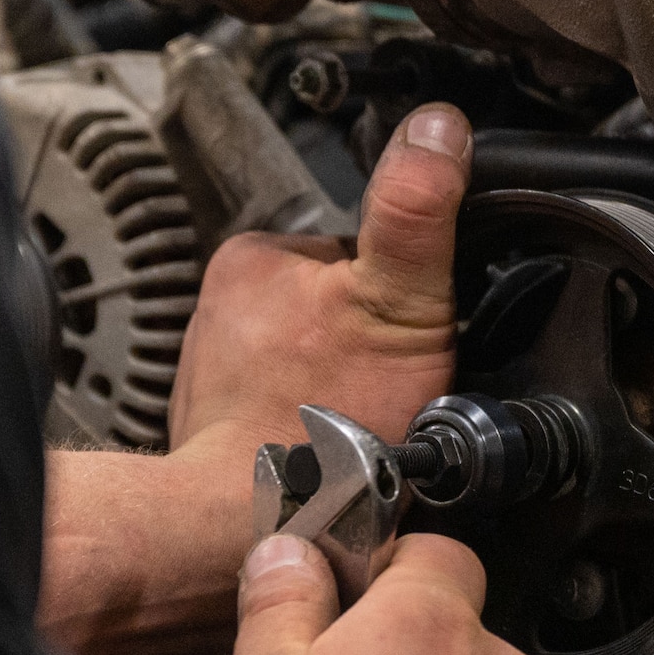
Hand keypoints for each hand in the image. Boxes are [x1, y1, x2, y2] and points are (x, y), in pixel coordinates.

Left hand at [168, 102, 472, 453]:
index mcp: (256, 257)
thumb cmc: (326, 430)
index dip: (401, 290)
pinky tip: (336, 448)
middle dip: (368, 339)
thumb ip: (416, 212)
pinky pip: (291, 407)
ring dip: (345, 386)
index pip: (354, 247)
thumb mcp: (399, 303)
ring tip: (363, 420)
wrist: (262, 528)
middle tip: (388, 384)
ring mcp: (216, 370)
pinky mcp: (222, 426)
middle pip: (335, 303)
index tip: (412, 332)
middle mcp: (222, 305)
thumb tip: (437, 126)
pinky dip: (318, 423)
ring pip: (314, 358)